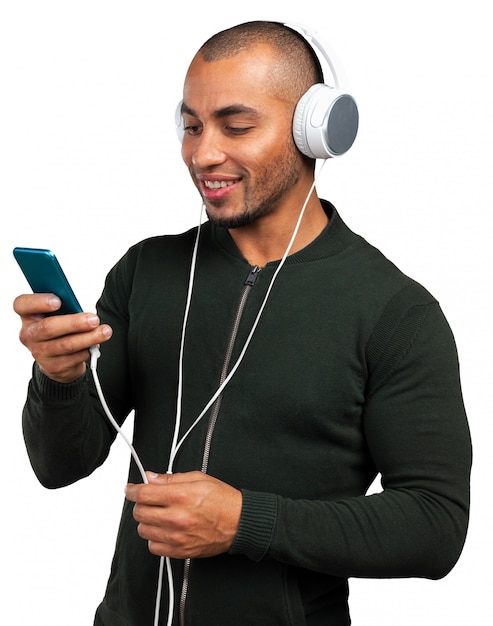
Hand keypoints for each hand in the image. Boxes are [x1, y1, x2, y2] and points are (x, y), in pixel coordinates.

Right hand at [13, 293, 112, 382]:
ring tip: (104, 332)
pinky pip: (73, 358)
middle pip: (48, 327)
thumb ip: (65, 306)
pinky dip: (87, 350)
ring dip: (88, 338)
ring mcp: (39, 352)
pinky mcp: (52, 367)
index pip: (22, 304)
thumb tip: (78, 307)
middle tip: (94, 320)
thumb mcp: (60, 314)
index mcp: (28, 315)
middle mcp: (29, 334)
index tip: (58, 300)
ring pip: (65, 345)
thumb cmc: (60, 328)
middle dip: (74, 323)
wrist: (58, 358)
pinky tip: (94, 345)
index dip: (38, 301)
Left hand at [125, 471, 242, 558]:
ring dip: (148, 521)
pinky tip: (165, 530)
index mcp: (180, 496)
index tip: (130, 490)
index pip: (143, 494)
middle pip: (140, 512)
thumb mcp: (198, 479)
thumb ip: (171, 479)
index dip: (132, 490)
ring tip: (160, 515)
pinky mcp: (180, 551)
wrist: (240, 522)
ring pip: (144, 530)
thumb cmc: (222, 499)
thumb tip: (150, 478)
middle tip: (150, 501)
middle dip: (141, 504)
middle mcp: (177, 517)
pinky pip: (153, 547)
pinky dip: (155, 538)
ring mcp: (177, 537)